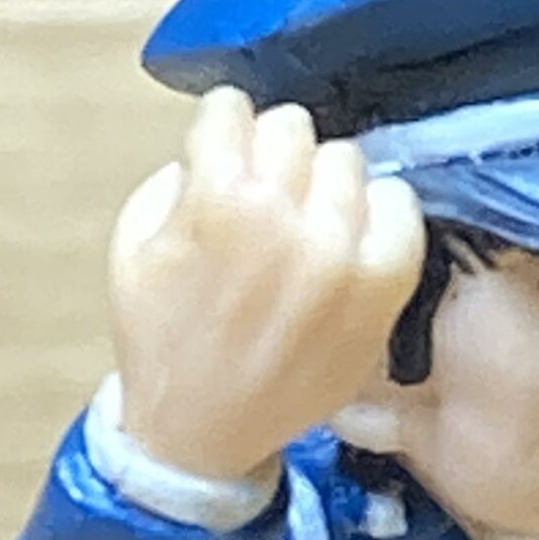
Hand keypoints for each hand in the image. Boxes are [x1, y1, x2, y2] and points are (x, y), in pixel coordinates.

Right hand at [107, 88, 426, 484]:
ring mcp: (344, 256)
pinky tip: (350, 237)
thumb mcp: (136, 240)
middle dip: (273, 158)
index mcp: (221, 197)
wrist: (202, 430)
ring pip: (350, 162)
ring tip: (304, 226)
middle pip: (296, 129)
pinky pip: (402, 212)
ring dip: (324, 185)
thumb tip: (234, 140)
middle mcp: (291, 219)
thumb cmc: (163, 336)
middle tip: (263, 201)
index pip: (235, 109)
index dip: (220, 136)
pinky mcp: (383, 290)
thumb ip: (183, 172)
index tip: (219, 161)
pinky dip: (379, 214)